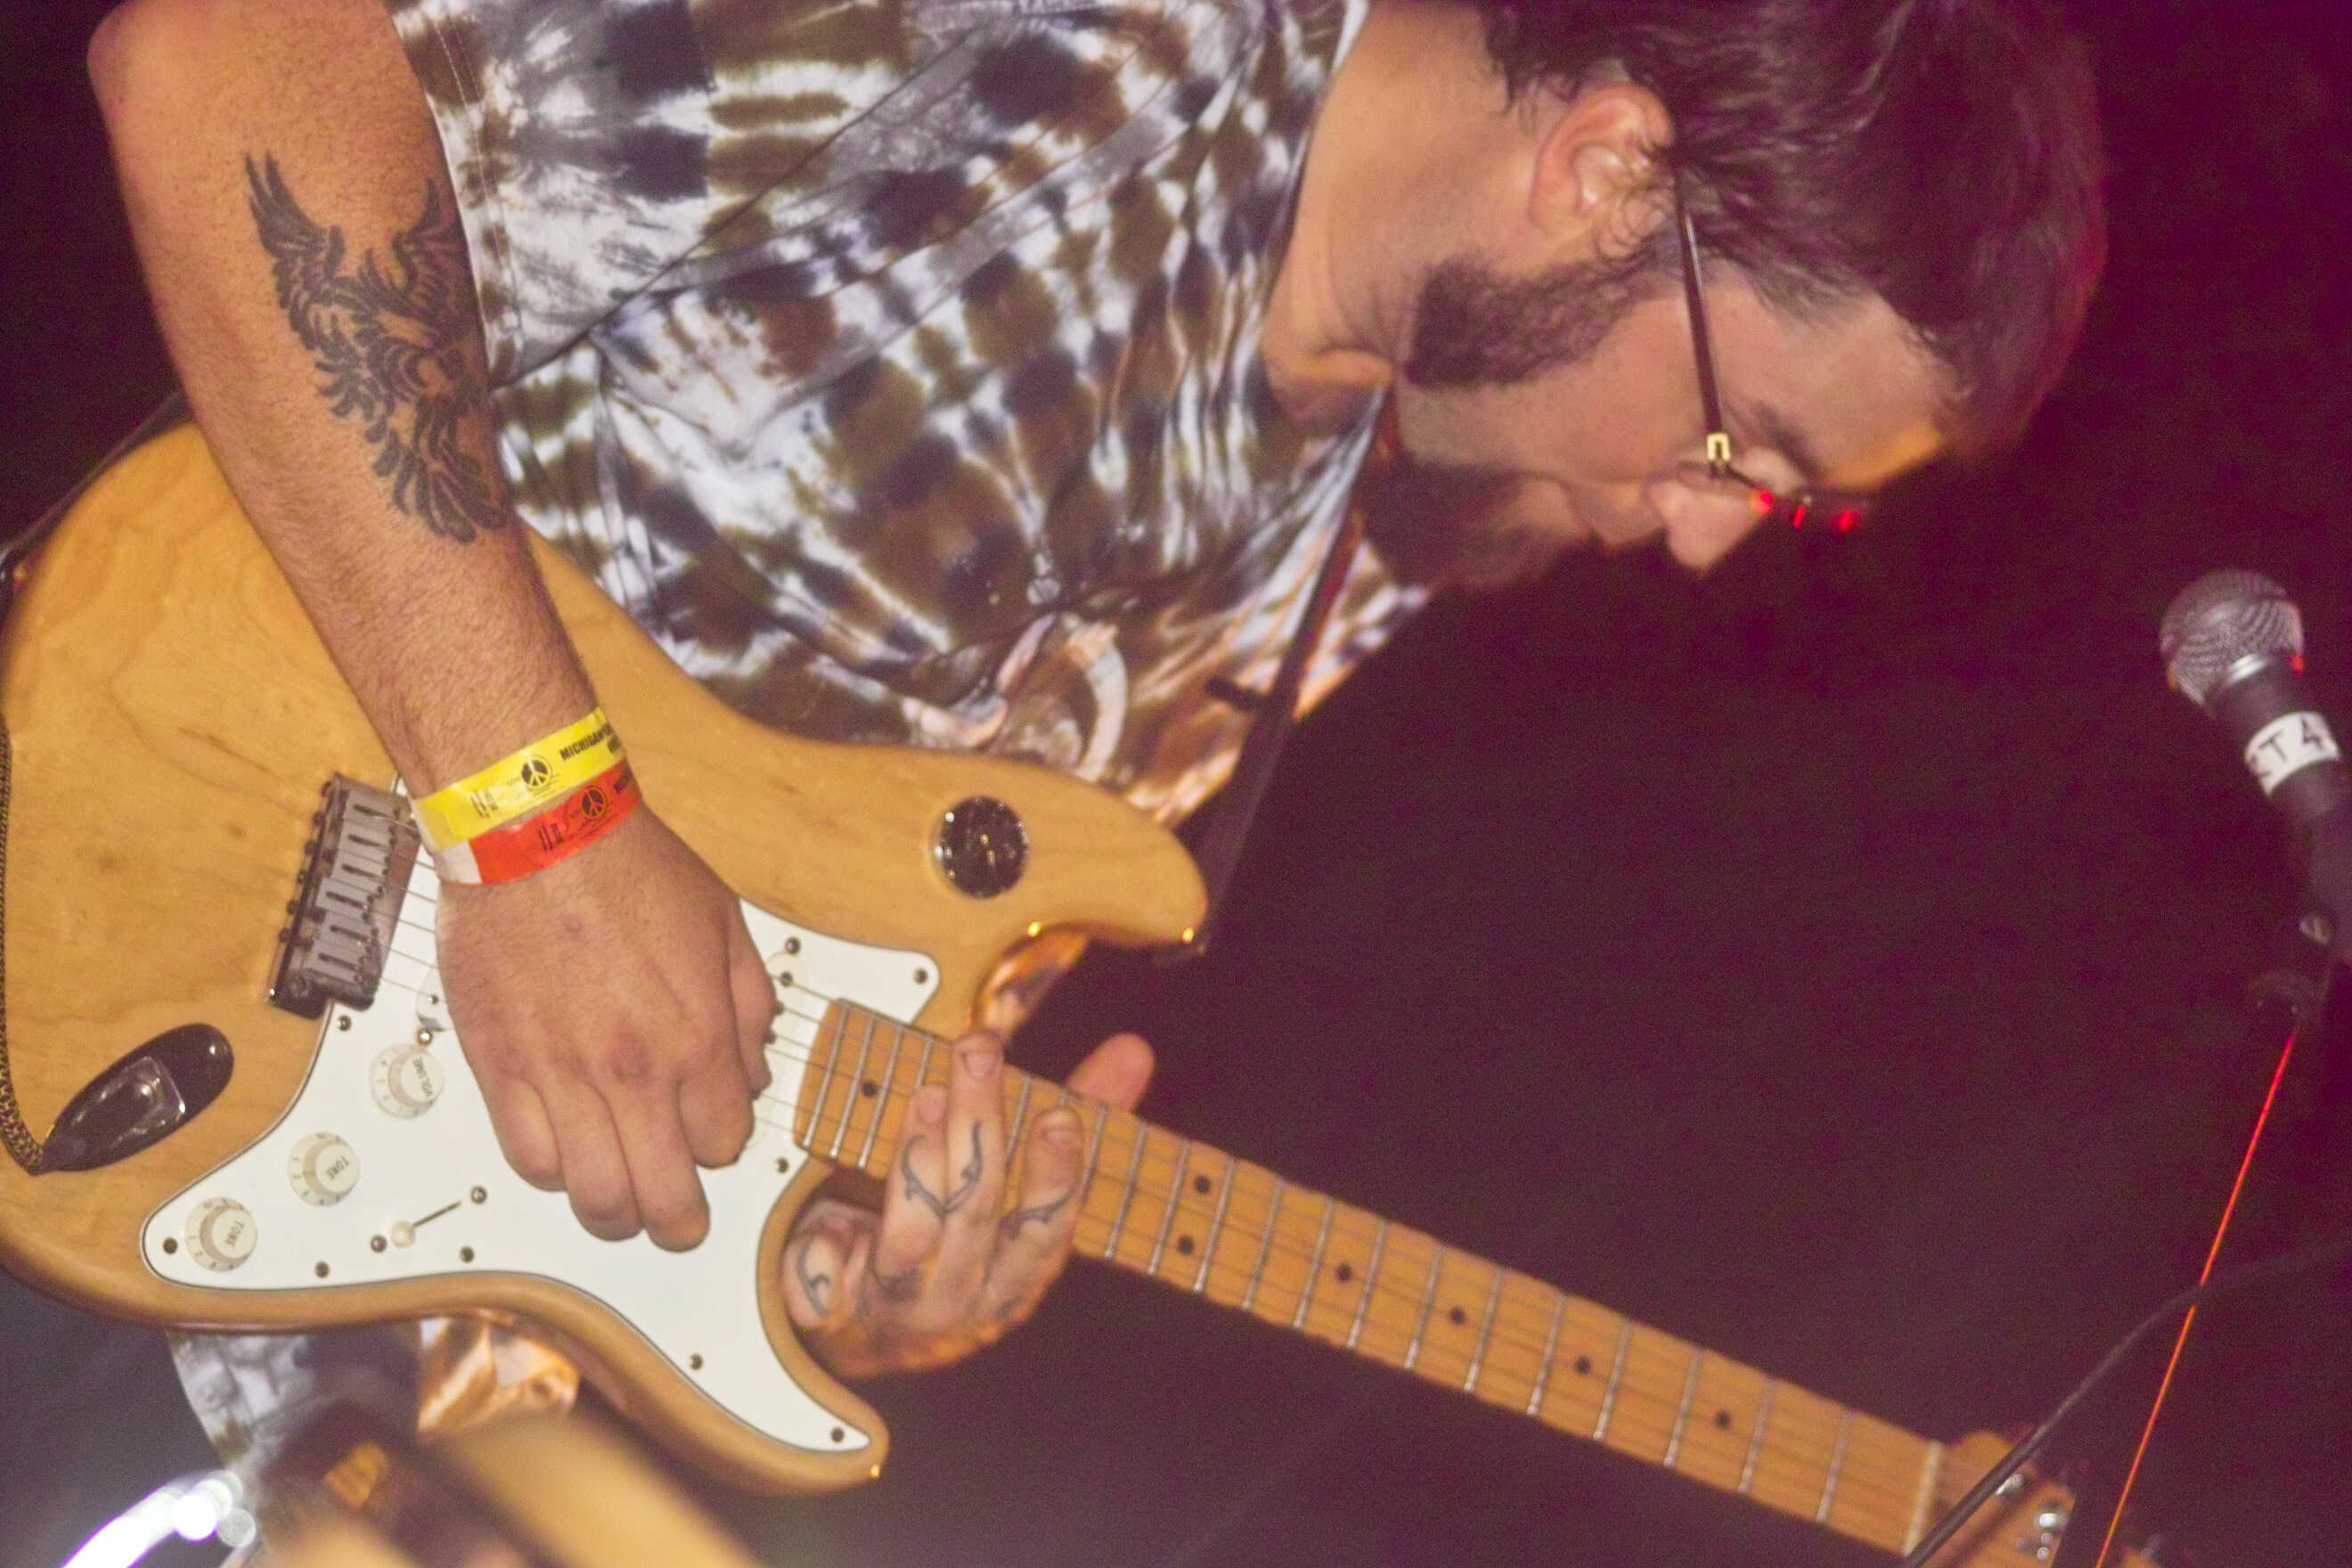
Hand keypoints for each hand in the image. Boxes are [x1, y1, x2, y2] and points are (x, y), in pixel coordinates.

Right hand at [435, 808, 776, 1248]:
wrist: (535, 833)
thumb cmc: (627, 867)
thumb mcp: (726, 925)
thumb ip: (750, 1006)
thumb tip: (752, 1070)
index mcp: (697, 1038)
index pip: (724, 1142)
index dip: (722, 1145)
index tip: (712, 1134)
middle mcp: (633, 1071)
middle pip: (664, 1195)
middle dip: (680, 1222)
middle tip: (679, 1224)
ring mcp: (562, 1077)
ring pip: (594, 1196)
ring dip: (614, 1214)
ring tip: (620, 1208)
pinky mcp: (501, 1070)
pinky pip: (529, 1158)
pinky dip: (553, 1173)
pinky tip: (565, 1159)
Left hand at [781, 1030, 1152, 1376]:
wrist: (870, 1330)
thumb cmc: (960, 1237)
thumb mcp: (1022, 1183)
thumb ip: (1079, 1115)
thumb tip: (1133, 1051)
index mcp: (1017, 1278)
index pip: (1044, 1234)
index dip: (1053, 1179)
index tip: (1058, 1116)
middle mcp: (963, 1300)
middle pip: (975, 1214)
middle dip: (979, 1127)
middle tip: (979, 1050)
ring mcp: (896, 1307)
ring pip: (910, 1237)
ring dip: (918, 1160)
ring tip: (927, 1094)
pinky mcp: (833, 1309)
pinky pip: (827, 1280)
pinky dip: (828, 1242)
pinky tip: (833, 1198)